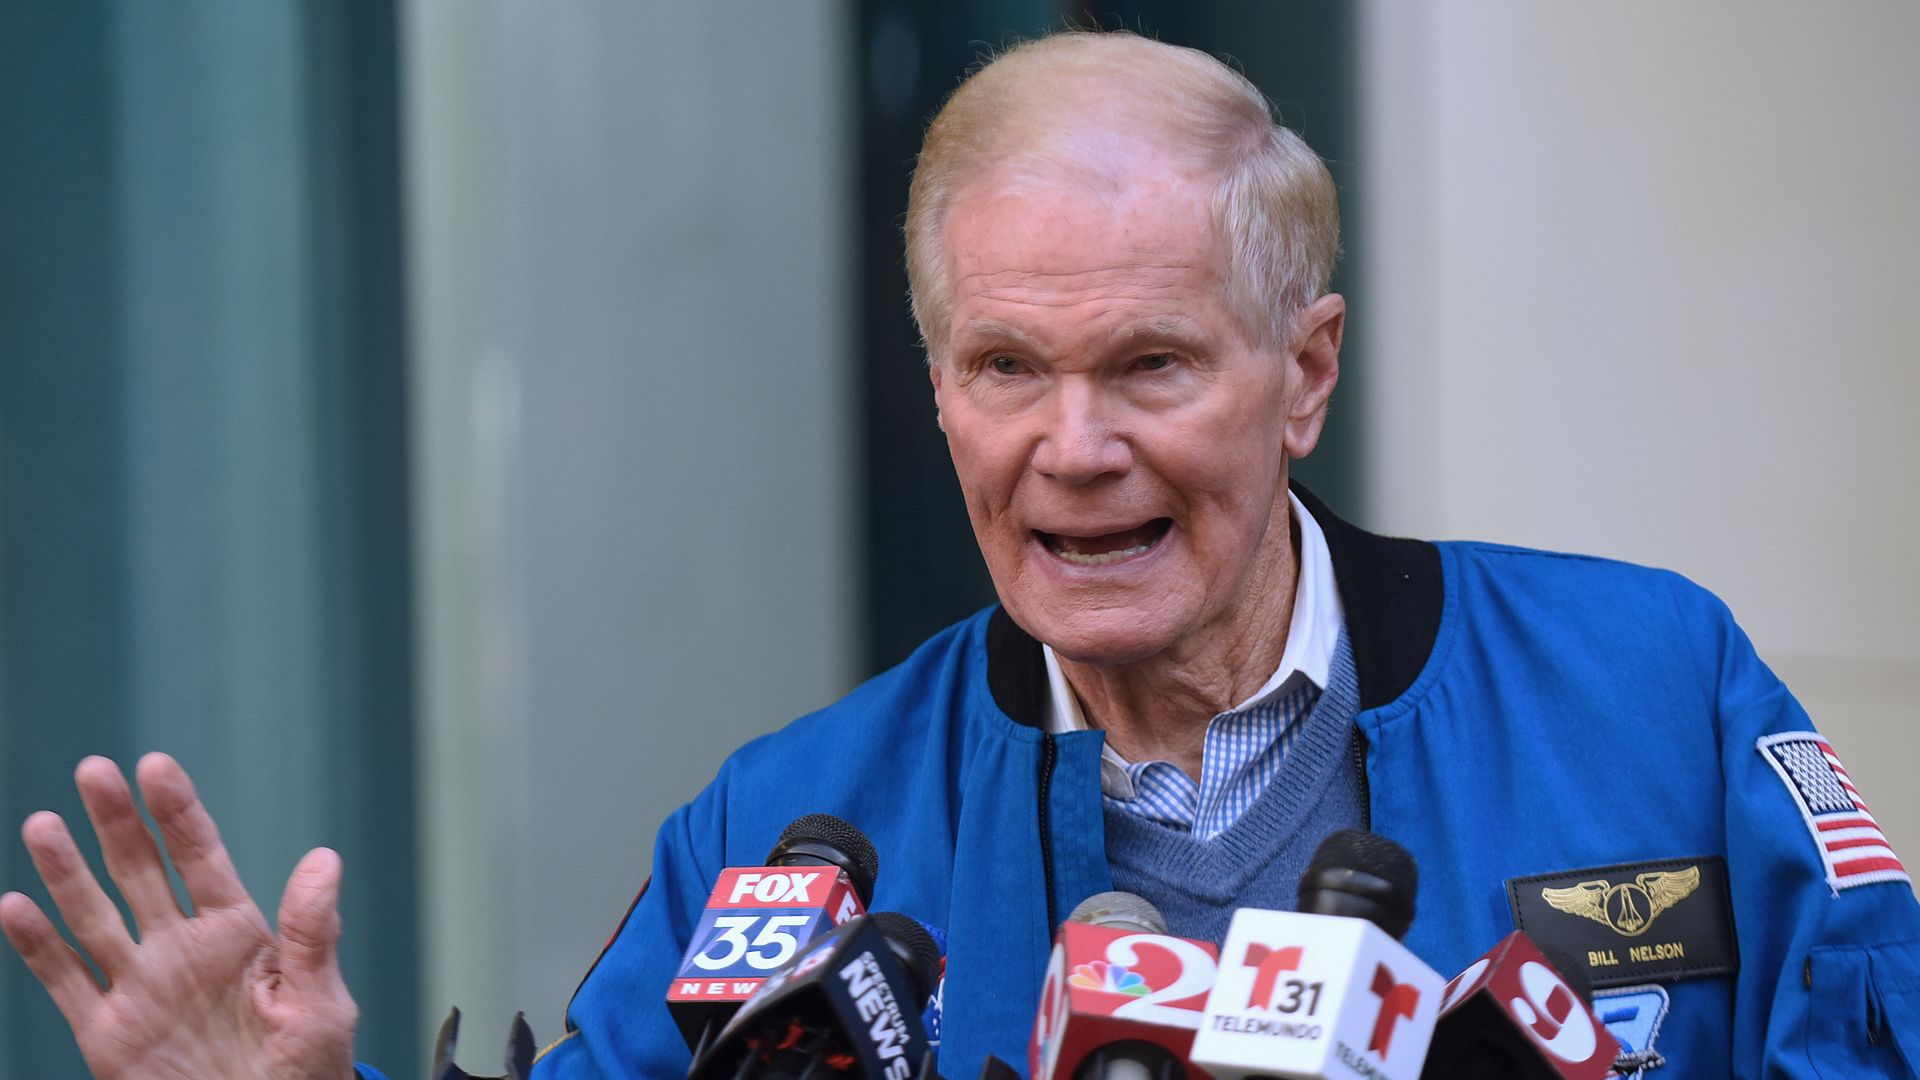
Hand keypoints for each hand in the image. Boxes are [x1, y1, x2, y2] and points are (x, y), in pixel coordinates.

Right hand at [0, 754, 357, 1079]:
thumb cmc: (306, 1069)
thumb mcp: (320, 1001)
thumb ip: (311, 932)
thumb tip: (325, 857)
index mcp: (239, 933)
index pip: (202, 858)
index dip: (178, 813)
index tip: (155, 766)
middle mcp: (183, 949)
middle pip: (142, 872)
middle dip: (118, 822)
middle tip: (95, 771)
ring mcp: (142, 987)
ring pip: (95, 917)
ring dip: (68, 872)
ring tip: (44, 824)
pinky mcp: (109, 1033)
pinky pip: (66, 983)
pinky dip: (38, 947)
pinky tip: (13, 906)